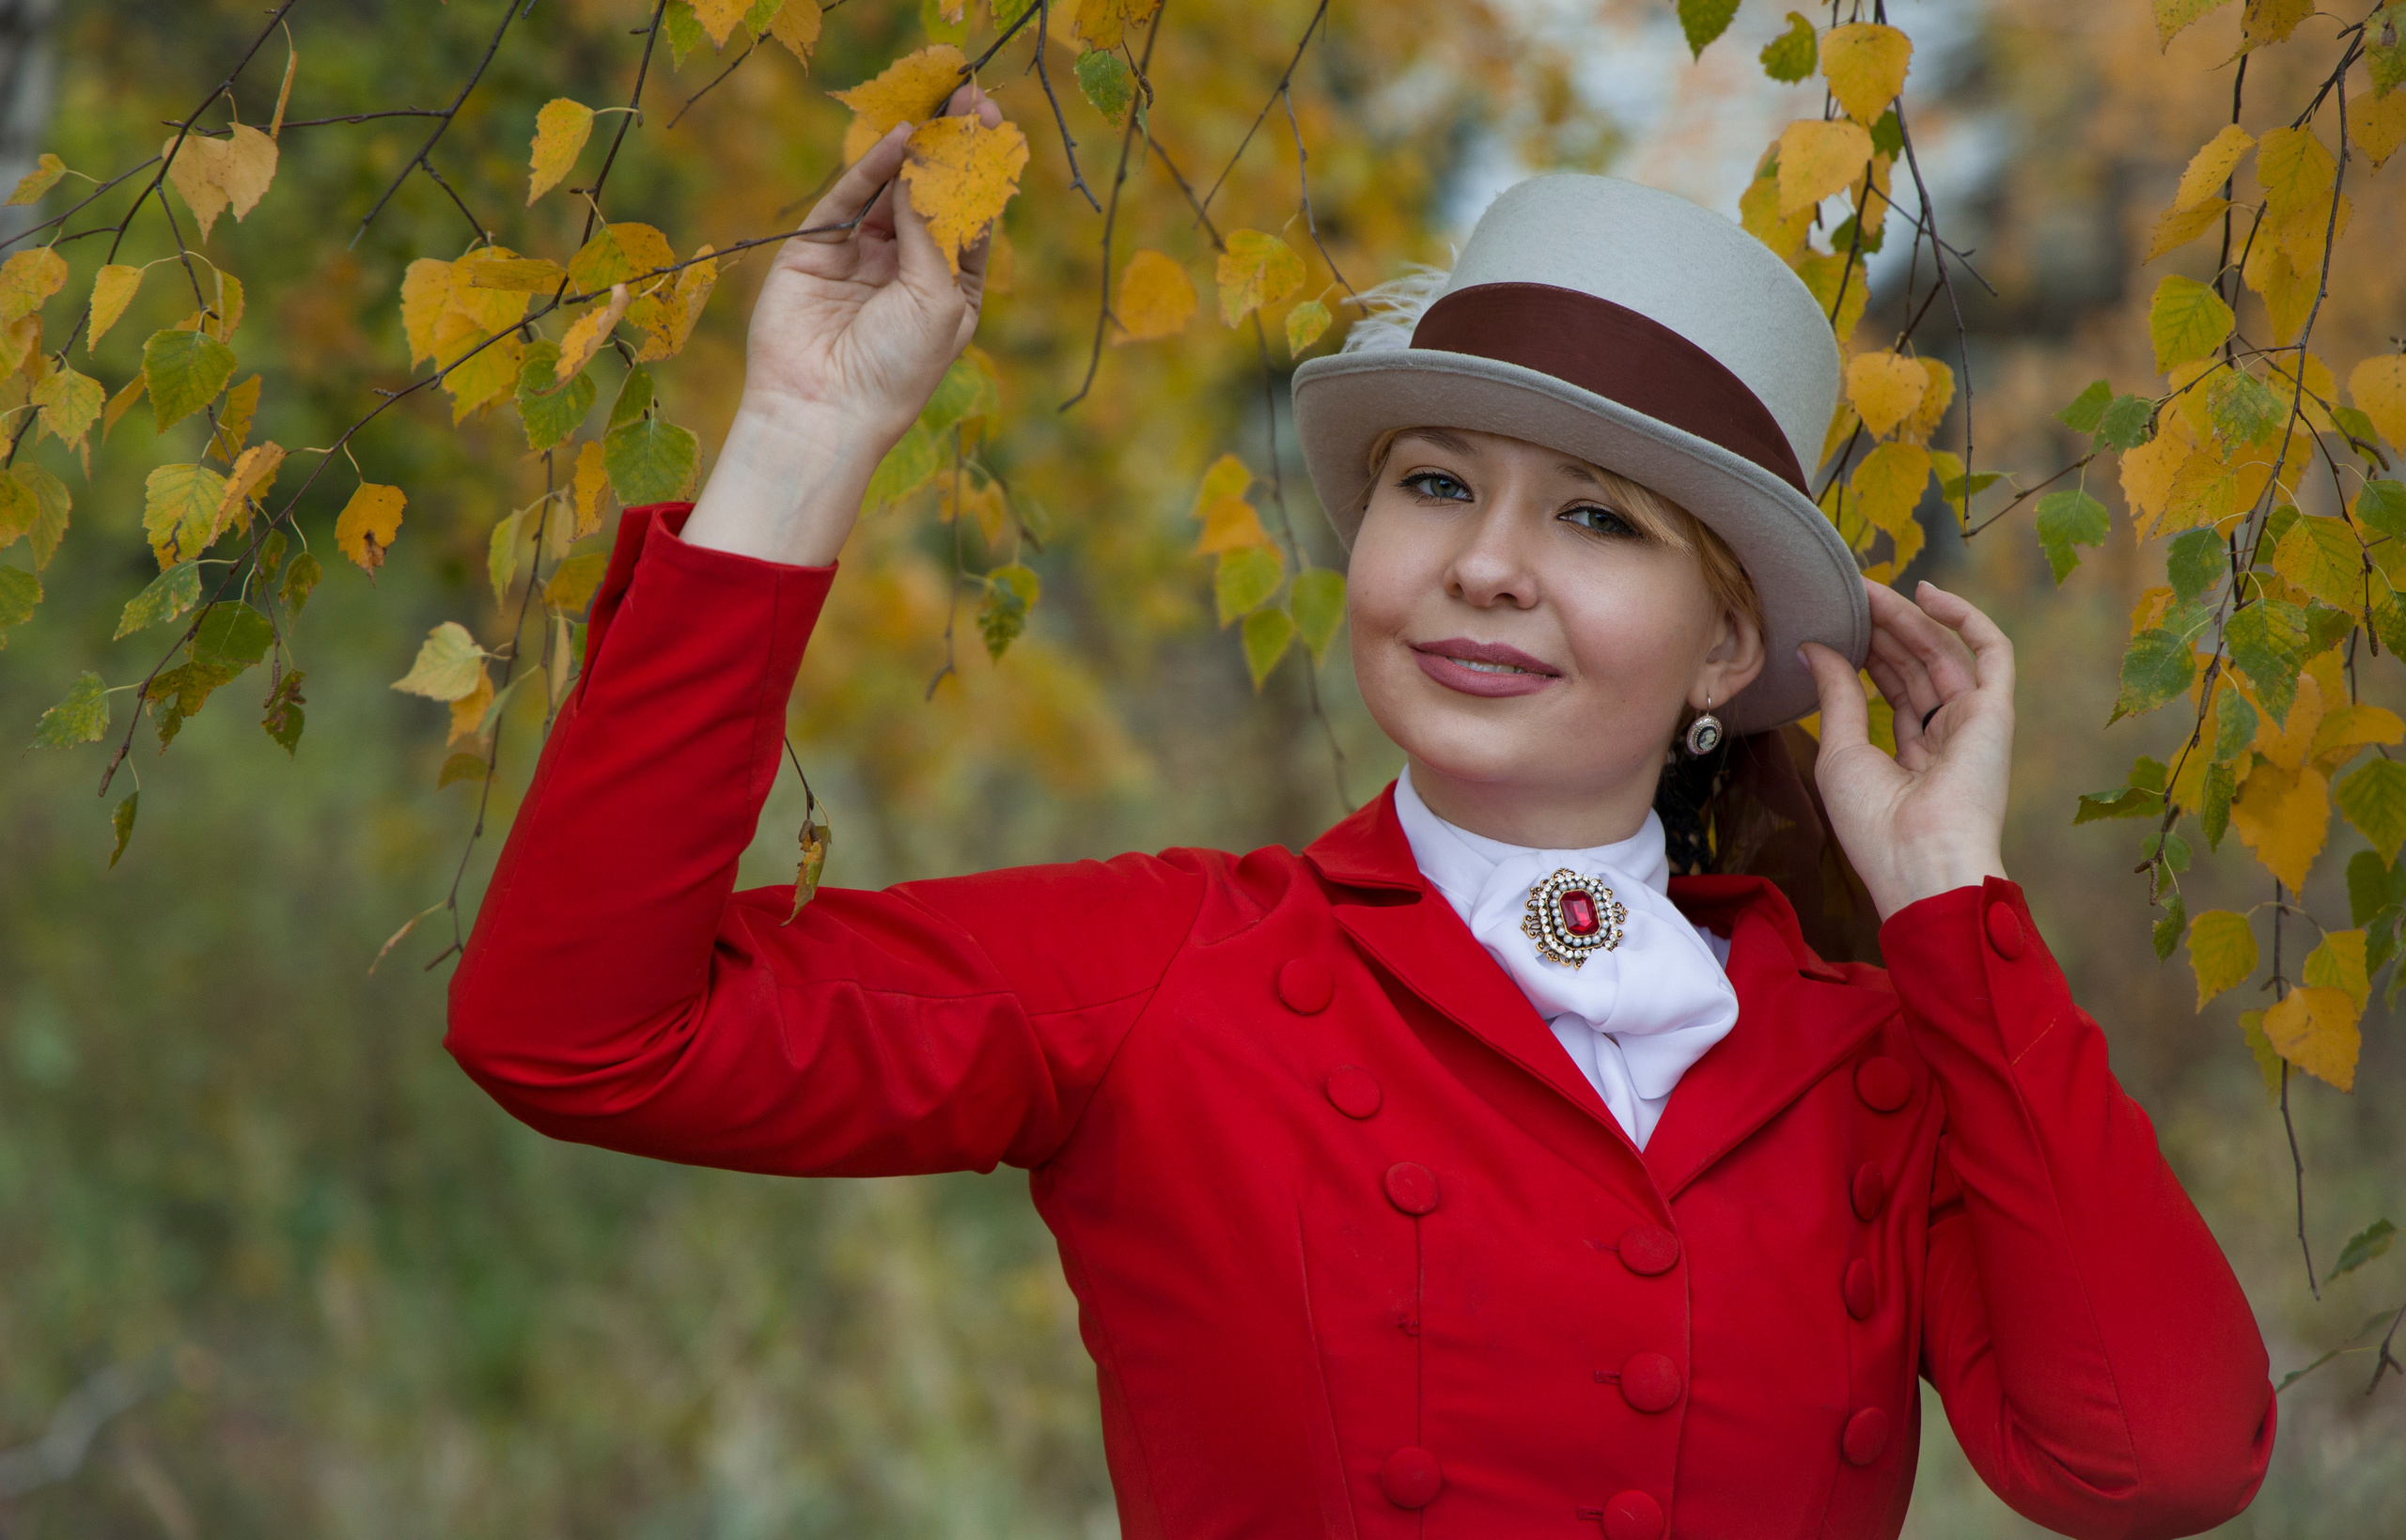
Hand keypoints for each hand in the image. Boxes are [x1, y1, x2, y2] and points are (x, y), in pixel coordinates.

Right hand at [683, 82, 1003, 564]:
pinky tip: (900, 139)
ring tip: (939, 112)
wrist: (825, 410)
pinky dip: (873, 168)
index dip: (983, 170)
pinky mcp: (817, 248)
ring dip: (917, 151)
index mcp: (953, 289)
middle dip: (952, 149)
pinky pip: (849, 198)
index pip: (972, 217)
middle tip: (970, 99)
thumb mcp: (938, 297)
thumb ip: (933, 229)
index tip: (994, 123)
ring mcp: (862, 255)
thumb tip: (931, 162)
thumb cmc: (898, 368)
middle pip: (934, 194)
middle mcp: (908, 268)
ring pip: (892, 190)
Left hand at [1799, 578, 2014, 920]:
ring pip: (1942, 652)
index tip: (1837, 621)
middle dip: (1883, 628)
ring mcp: (1974, 722)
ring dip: (1907, 618)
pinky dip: (1965, 618)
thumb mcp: (1840, 751)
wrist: (1918, 859)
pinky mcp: (1996, 711)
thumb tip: (1813, 646)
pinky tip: (1926, 593)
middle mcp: (1947, 735)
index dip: (1867, 651)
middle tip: (1849, 593)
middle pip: (1916, 665)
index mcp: (1913, 754)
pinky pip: (1992, 651)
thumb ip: (1836, 694)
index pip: (1892, 687)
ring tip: (1867, 589)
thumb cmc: (1874, 823)